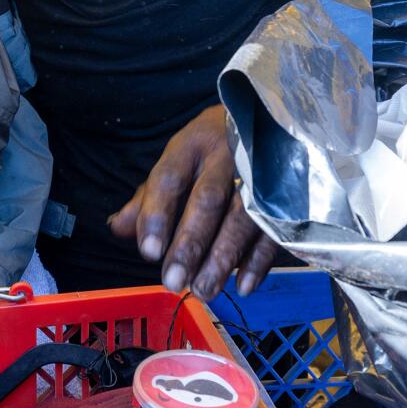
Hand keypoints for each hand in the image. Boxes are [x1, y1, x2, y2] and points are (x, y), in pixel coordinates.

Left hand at [110, 105, 276, 299]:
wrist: (269, 117)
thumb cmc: (212, 148)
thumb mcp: (178, 160)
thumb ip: (149, 197)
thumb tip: (118, 229)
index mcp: (192, 145)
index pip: (169, 178)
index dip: (157, 215)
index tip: (148, 253)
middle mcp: (227, 155)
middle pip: (207, 201)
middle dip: (190, 244)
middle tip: (174, 281)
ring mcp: (261, 173)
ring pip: (242, 218)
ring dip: (223, 258)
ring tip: (204, 290)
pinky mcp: (288, 194)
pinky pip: (274, 229)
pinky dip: (259, 260)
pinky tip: (244, 286)